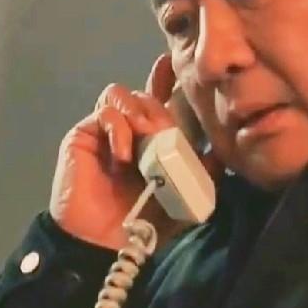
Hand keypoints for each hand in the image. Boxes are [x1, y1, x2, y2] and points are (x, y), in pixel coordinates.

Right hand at [48, 54, 223, 250]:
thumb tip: (223, 149)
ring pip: (123, 95)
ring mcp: (106, 130)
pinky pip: (105, 113)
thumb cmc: (146, 221)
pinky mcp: (84, 134)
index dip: (166, 79)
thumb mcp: (185, 196)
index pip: (161, 98)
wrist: (106, 242)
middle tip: (166, 134)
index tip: (172, 64)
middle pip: (147, 96)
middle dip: (161, 111)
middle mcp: (130, 129)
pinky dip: (118, 128)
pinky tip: (124, 155)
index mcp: (155, 139)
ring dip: (139, 113)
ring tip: (146, 139)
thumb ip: (203, 171)